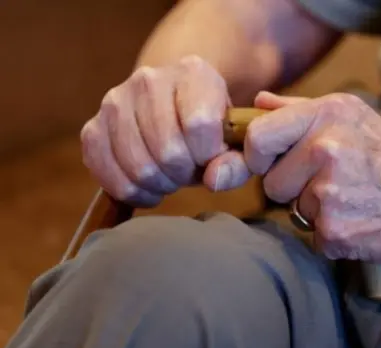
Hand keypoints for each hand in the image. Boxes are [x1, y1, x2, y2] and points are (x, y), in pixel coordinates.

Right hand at [80, 56, 250, 206]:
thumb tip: (213, 179)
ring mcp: (116, 101)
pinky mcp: (92, 127)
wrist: (176, 107)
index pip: (200, 124)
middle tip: (189, 170)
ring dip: (159, 184)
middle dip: (184, 174)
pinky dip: (131, 191)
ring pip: (138, 166)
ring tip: (170, 177)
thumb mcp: (237, 141)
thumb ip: (237, 162)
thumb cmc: (213, 129)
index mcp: (194, 73)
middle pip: (167, 150)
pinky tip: (148, 186)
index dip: (208, 155)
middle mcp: (150, 79)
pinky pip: (107, 173)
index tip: (211, 157)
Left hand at [244, 92, 380, 263]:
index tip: (269, 162)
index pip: (258, 137)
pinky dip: (334, 235)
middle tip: (335, 183)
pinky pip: (314, 237)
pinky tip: (363, 221)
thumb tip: (260, 102)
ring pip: (294, 211)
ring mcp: (328, 194)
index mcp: (328, 116)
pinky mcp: (335, 232)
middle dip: (294, 187)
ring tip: (355, 200)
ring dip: (317, 211)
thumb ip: (303, 109)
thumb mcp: (358, 117)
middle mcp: (324, 151)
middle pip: (272, 182)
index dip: (258, 154)